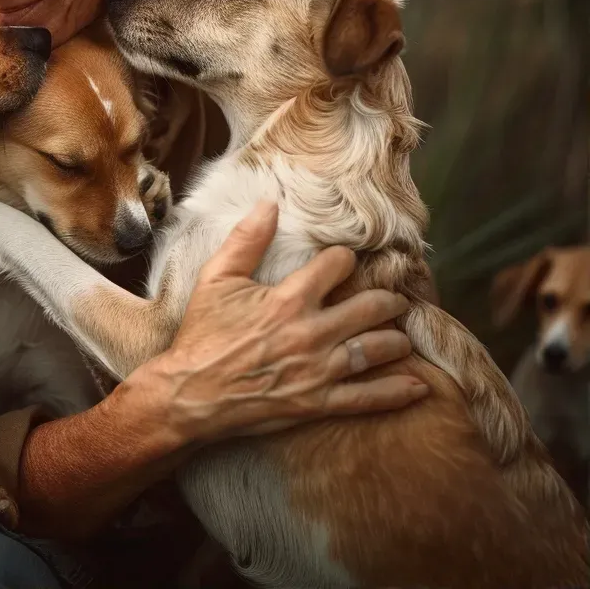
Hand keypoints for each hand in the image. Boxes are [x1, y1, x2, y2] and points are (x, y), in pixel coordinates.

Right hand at [128, 201, 427, 445]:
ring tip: (404, 335)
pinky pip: (366, 398)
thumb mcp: (216, 278)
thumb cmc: (202, 334)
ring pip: (374, 350)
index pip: (336, 266)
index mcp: (289, 298)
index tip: (346, 261)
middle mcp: (310, 332)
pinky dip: (395, 392)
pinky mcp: (317, 402)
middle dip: (387, 299)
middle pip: (368, 307)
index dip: (344, 259)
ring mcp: (317, 370)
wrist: (190, 393)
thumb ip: (246, 240)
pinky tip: (417, 385)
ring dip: (396, 340)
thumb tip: (268, 204)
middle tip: (396, 298)